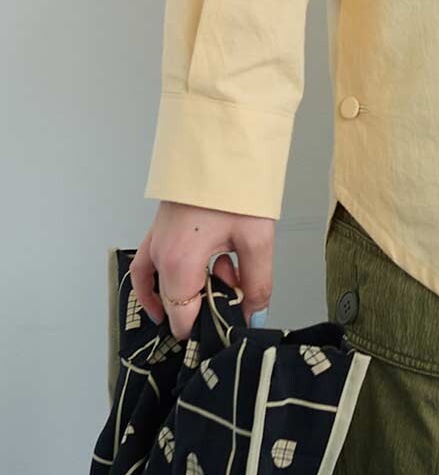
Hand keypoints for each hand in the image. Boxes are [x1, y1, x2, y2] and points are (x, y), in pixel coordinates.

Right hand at [133, 202, 276, 341]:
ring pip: (163, 286)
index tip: (231, 327)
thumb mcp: (257, 239)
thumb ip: (257, 283)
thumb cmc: (238, 188)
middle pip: (175, 304)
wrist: (222, 144)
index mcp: (180, 263)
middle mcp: (159, 257)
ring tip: (225, 274)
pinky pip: (146, 270)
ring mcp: (153, 243)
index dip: (207, 329)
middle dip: (207, 305)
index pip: (183, 319)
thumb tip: (254, 316)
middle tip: (237, 284)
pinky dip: (155, 286)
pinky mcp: (156, 232)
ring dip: (192, 290)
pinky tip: (172, 294)